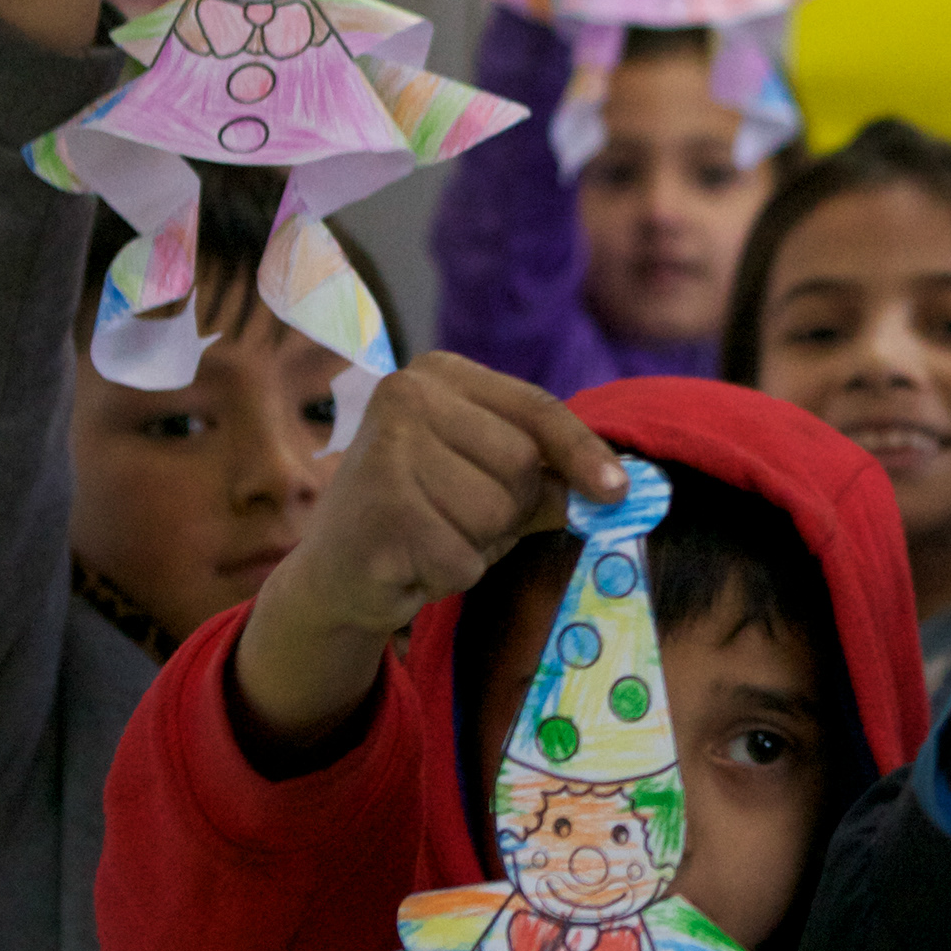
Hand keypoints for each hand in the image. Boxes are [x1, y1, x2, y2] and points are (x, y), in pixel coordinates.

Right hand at [235, 356, 624, 750]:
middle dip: (509, 511)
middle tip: (455, 520)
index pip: (536, 408)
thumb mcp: (487, 483)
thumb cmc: (423, 516)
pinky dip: (448, 576)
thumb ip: (545, 476)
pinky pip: (462, 559)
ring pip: (495, 516)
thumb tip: (618, 486)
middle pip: (522, 465)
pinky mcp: (379, 511)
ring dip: (477, 547)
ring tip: (431, 539)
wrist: (332, 571)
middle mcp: (405, 396)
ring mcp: (386, 451)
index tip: (618, 490)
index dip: (582, 452)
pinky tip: (409, 563)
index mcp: (438, 374)